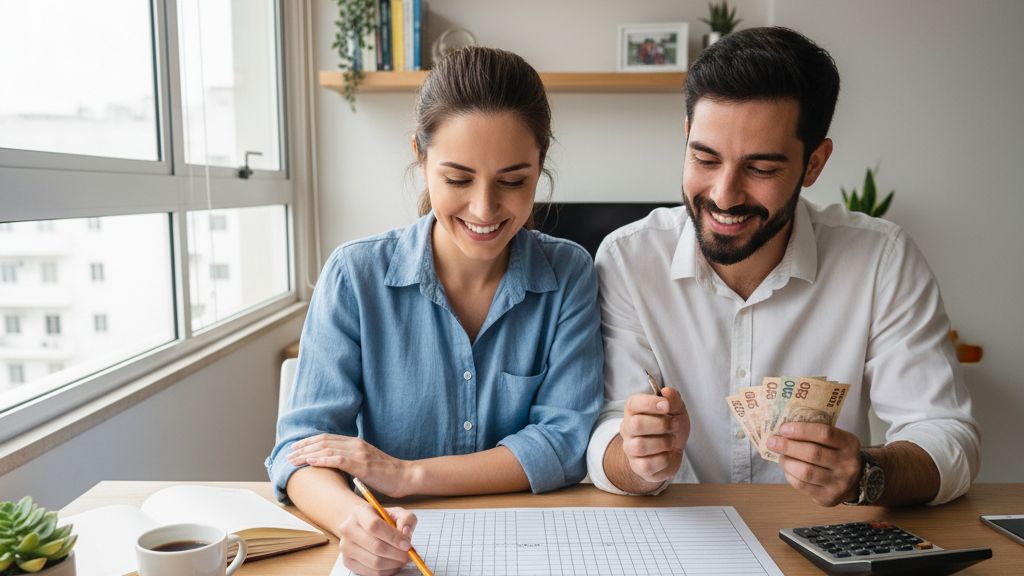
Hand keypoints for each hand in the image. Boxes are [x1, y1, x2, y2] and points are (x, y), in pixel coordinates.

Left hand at [288, 434, 411, 496]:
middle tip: (288, 454)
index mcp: (355, 443)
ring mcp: (358, 453)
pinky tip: (310, 462)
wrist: (405, 476)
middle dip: (303, 447)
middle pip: (323, 442)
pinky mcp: (361, 464)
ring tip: (293, 460)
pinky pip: (337, 460)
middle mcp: (355, 444)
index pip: (327, 439)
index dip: (309, 442)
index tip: (295, 448)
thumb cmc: (386, 474)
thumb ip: (350, 461)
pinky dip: (321, 460)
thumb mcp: (365, 463)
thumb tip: (334, 467)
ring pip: (327, 450)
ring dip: (307, 454)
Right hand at [338, 503, 417, 575]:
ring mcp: (346, 547)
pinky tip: (393, 564)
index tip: (407, 545)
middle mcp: (348, 529)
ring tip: (402, 559)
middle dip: (397, 553)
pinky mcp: (347, 561)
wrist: (362, 526)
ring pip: (374, 562)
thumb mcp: (396, 513)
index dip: (393, 537)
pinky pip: (371, 572)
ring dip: (394, 563)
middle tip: (409, 555)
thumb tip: (406, 533)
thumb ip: (406, 519)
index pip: (374, 526)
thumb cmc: (380, 520)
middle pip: (375, 546)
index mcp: (360, 512)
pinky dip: (387, 571)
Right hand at [619, 387, 689, 482]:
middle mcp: (627, 428)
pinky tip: (667, 455)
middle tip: (674, 426)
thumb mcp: (677, 410)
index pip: (634, 403)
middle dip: (661, 425)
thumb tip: (666, 391)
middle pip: (636, 424)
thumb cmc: (671, 427)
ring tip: (671, 441)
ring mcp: (630, 448)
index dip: (650, 403)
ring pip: (640, 446)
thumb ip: (673, 399)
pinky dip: (663, 460)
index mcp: (634, 410)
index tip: (666, 406)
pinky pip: (647, 465)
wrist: (673, 451)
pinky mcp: (636, 466)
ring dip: (664, 443)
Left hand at [767, 423, 861, 505]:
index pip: (825, 433)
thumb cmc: (835, 455)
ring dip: (787, 462)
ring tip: (781, 457)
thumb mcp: (834, 441)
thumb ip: (814, 434)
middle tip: (771, 442)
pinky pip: (801, 485)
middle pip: (812, 453)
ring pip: (805, 471)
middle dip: (787, 446)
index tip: (783, 429)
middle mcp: (847, 464)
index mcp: (849, 444)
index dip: (802, 430)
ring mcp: (839, 483)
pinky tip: (788, 469)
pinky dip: (789, 475)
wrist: (853, 482)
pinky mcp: (827, 497)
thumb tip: (782, 430)